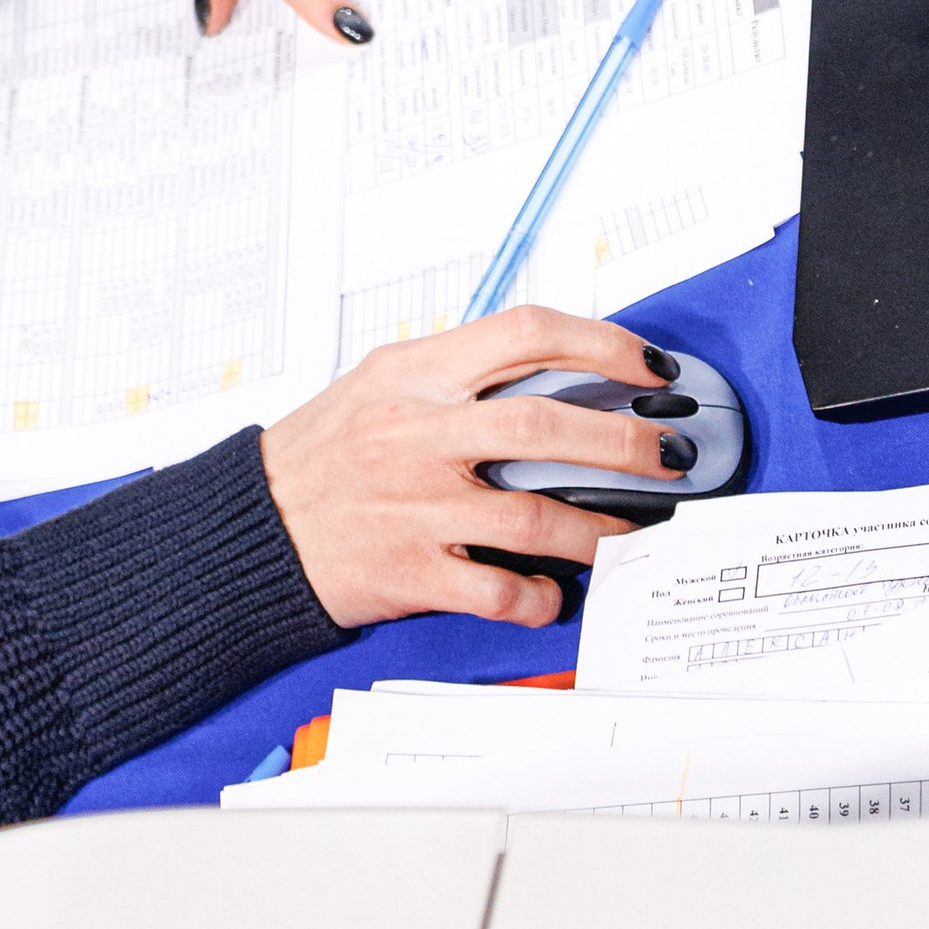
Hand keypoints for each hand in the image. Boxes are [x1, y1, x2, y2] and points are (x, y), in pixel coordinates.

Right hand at [261, 308, 686, 627]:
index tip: (648, 365)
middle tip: (670, 455)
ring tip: (633, 532)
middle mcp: (422, 433)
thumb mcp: (383, 382)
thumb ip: (458, 373)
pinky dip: (536, 595)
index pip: (526, 333)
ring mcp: (418, 505)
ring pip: (533, 516)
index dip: (601, 343)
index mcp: (418, 374)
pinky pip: (495, 589)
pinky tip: (552, 591)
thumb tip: (549, 367)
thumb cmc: (324, 451)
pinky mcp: (413, 570)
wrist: (258, 523)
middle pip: (544, 426)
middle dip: (625, 441)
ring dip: (598, 528)